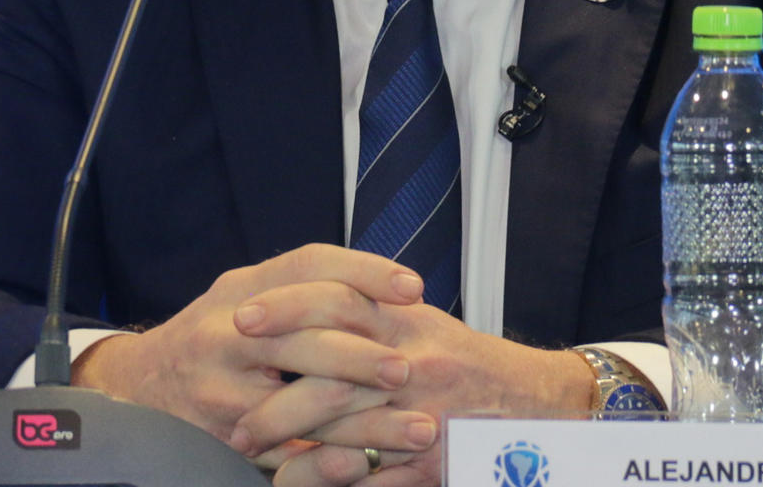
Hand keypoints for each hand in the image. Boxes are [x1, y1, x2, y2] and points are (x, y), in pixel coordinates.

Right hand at [70, 243, 424, 445]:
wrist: (139, 387)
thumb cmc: (212, 337)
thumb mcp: (245, 295)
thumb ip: (300, 288)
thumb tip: (383, 281)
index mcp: (242, 289)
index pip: (309, 266)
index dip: (366, 272)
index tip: (414, 288)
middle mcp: (228, 332)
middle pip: (307, 335)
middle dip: (366, 355)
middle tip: (410, 369)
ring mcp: (224, 390)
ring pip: (305, 404)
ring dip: (368, 420)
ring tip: (416, 427)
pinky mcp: (228, 439)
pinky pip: (291, 453)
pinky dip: (336, 460)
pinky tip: (372, 463)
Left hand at [233, 298, 596, 486]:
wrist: (531, 403)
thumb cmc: (463, 360)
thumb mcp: (417, 322)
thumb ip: (368, 307)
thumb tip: (305, 294)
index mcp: (406, 322)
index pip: (338, 299)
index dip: (286, 307)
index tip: (242, 317)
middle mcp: (413, 365)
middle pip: (331, 373)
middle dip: (276, 391)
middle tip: (231, 405)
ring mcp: (421, 416)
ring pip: (342, 430)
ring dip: (289, 441)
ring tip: (246, 444)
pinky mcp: (429, 463)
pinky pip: (367, 476)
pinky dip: (323, 479)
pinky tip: (288, 479)